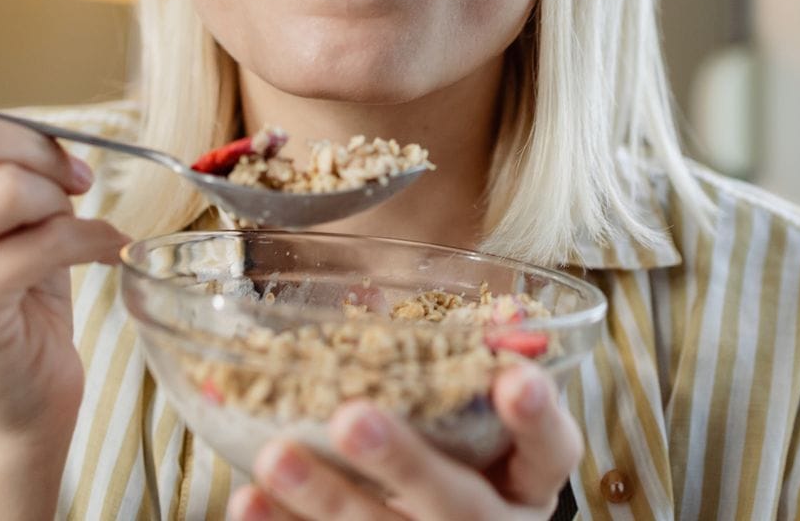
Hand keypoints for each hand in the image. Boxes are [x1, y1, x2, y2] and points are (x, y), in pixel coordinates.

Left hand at [227, 363, 581, 519]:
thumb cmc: (460, 450)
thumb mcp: (471, 411)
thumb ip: (448, 362)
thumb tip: (401, 299)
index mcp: (526, 476)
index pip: (550, 449)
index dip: (537, 418)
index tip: (514, 381)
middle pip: (458, 502)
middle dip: (404, 462)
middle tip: (352, 418)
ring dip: (327, 497)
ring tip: (277, 455)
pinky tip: (249, 500)